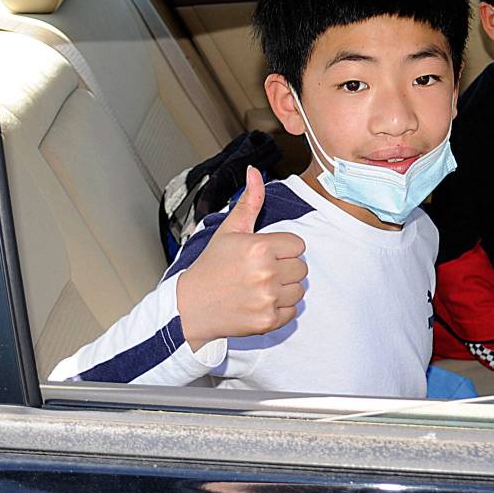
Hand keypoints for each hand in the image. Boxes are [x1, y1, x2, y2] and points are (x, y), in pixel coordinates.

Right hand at [177, 166, 306, 349]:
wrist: (192, 307)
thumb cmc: (211, 267)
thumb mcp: (229, 231)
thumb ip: (249, 202)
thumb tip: (255, 171)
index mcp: (259, 247)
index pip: (298, 245)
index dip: (283, 248)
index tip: (265, 254)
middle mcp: (266, 273)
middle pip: (302, 268)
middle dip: (285, 268)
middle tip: (261, 271)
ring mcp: (268, 299)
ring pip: (300, 290)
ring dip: (285, 289)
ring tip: (260, 287)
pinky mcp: (269, 321)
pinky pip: (292, 311)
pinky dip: (280, 309)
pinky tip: (259, 303)